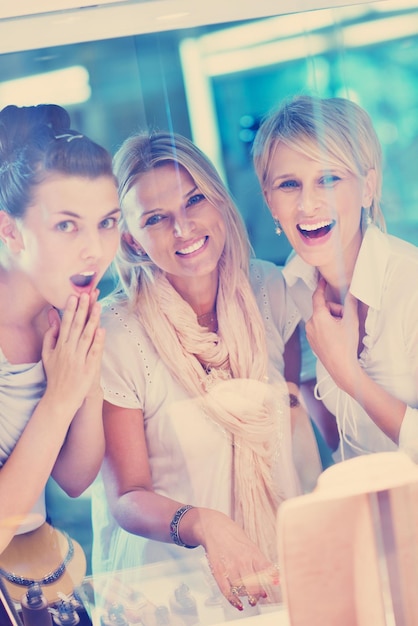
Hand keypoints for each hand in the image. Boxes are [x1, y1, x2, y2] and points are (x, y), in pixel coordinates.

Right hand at [41, 291, 104, 415]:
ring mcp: (79, 359)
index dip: (71, 309)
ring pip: (87, 336)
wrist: (61, 398)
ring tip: (98, 306)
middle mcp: (69, 350)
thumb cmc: (55, 376)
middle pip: (77, 326)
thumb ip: (50, 338)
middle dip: (82, 309)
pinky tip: (102, 330)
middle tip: (87, 294)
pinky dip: (98, 341)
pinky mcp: (89, 368)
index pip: (66, 323)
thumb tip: (54, 322)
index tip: (74, 296)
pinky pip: (94, 352)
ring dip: (93, 320)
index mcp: (60, 346)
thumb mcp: (46, 355)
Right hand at [198, 510, 278, 609]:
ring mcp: (229, 565)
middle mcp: (241, 559)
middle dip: (257, 595)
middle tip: (259, 598)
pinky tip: (238, 604)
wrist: (215, 527)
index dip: (273, 577)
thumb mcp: (251, 546)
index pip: (265, 567)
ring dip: (246, 597)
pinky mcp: (218, 570)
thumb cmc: (235, 538)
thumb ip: (261, 564)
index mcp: (252, 552)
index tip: (277, 584)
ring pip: (240, 588)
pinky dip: (233, 600)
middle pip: (252, 583)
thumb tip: (273, 581)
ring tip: (251, 600)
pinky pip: (226, 590)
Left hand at [306, 277, 360, 391]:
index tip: (322, 280)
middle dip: (335, 311)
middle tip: (345, 321)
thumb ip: (350, 304)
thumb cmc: (346, 345)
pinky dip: (327, 328)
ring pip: (321, 319)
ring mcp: (310, 333)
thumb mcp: (351, 321)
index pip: (317, 297)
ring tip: (341, 332)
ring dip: (331, 320)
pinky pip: (319, 328)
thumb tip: (350, 292)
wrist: (341, 368)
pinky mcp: (311, 341)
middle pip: (323, 309)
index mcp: (318, 317)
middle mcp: (310, 324)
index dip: (321, 287)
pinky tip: (336, 338)